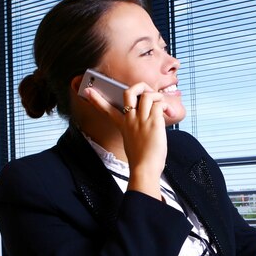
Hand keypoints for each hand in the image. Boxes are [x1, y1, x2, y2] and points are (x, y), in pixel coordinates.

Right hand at [83, 82, 180, 198]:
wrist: (144, 169)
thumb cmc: (141, 160)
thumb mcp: (132, 143)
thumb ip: (136, 132)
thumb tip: (147, 126)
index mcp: (123, 125)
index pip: (107, 110)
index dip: (97, 100)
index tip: (87, 91)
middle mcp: (130, 120)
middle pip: (129, 92)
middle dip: (141, 86)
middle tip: (150, 93)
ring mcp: (141, 120)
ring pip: (147, 95)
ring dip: (158, 96)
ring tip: (163, 107)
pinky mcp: (153, 122)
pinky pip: (159, 105)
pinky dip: (165, 106)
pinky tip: (168, 113)